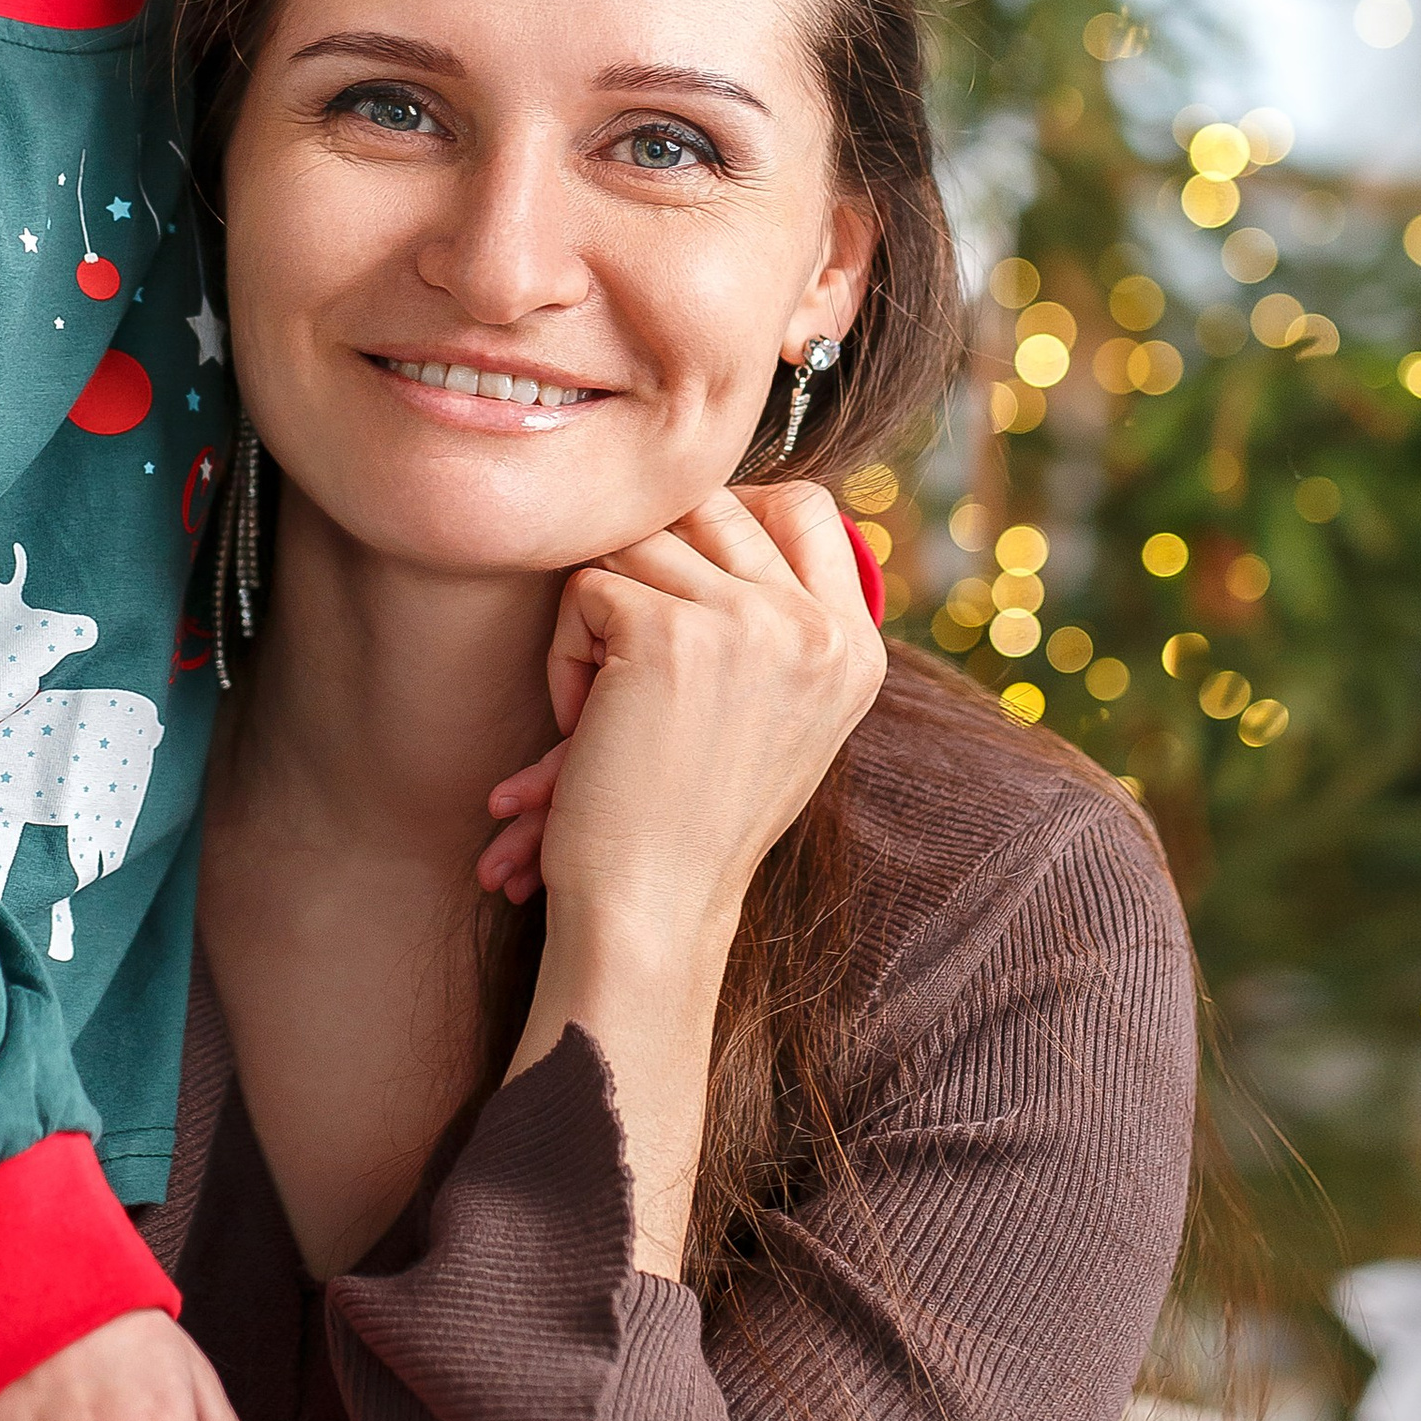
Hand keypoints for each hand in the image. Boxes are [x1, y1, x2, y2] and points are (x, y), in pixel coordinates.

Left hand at [504, 482, 887, 1276]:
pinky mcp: (669, 631)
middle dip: (647, 570)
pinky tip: (581, 730)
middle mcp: (817, 628)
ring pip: (637, 542)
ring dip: (597, 618)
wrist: (652, 916)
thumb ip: (776, 621)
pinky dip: (564, 657)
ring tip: (602, 709)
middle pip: (706, 507)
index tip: (683, 581)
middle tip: (626, 663)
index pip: (808, 504)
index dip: (730, 517)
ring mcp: (750, 622)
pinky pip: (587, 588)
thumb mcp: (775, 717)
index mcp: (856, 649)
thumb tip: (734, 506)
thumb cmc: (689, 822)